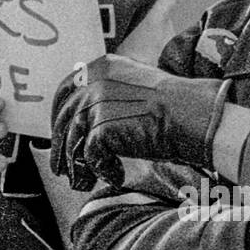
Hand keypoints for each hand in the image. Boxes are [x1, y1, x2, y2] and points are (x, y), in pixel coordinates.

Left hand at [50, 54, 226, 190]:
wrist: (191, 115)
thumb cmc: (175, 105)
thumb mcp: (137, 86)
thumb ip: (112, 93)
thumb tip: (93, 118)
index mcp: (101, 67)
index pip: (66, 90)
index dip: (58, 115)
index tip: (59, 132)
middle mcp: (93, 82)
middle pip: (64, 118)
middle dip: (60, 147)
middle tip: (61, 168)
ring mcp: (95, 105)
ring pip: (73, 141)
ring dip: (77, 166)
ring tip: (84, 182)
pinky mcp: (101, 129)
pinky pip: (91, 157)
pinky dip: (103, 171)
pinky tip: (117, 176)